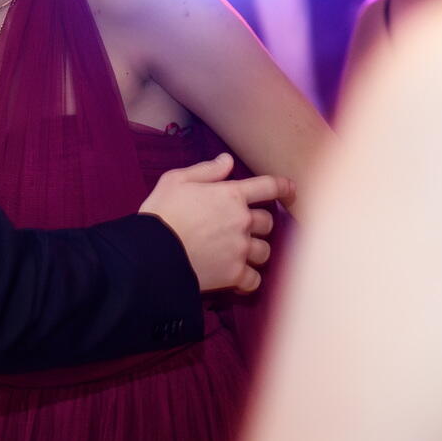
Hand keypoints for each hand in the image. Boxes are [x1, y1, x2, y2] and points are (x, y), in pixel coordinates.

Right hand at [140, 152, 290, 295]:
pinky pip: (254, 279)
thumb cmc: (160, 214)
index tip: (291, 190)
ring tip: (240, 254)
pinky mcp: (234, 274)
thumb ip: (206, 170)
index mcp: (231, 195)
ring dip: (256, 251)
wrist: (150, 253)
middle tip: (242, 228)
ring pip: (265, 251)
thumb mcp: (176, 180)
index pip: (268, 186)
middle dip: (259, 223)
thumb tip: (227, 161)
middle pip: (268, 221)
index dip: (283, 186)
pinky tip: (238, 278)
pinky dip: (249, 279)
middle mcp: (241, 221)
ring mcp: (240, 248)